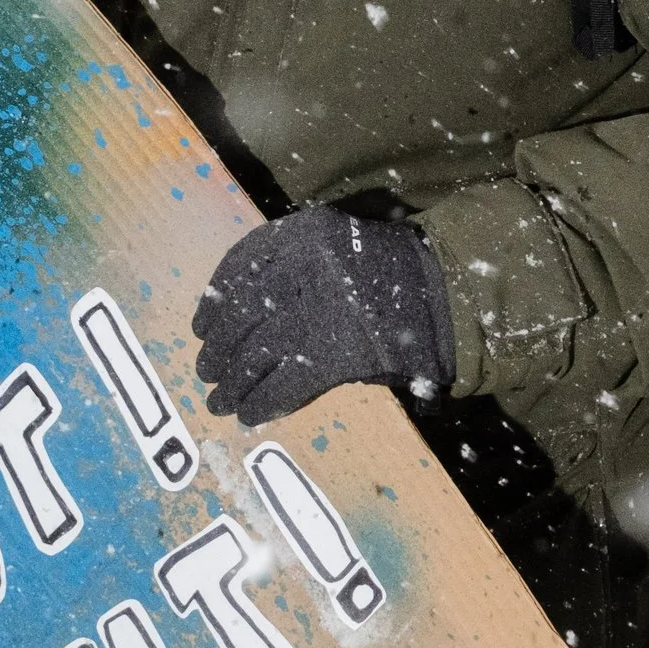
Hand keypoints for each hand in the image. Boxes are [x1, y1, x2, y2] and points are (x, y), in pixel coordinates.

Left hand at [192, 205, 455, 426]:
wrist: (448, 296)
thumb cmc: (392, 274)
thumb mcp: (339, 245)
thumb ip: (294, 266)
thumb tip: (239, 316)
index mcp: (304, 232)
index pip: (239, 264)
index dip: (213, 300)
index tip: (200, 326)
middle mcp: (305, 265)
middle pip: (242, 313)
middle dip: (218, 349)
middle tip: (206, 373)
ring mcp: (319, 310)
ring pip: (256, 353)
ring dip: (232, 383)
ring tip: (220, 402)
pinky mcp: (334, 353)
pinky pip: (284, 383)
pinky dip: (263, 403)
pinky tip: (251, 415)